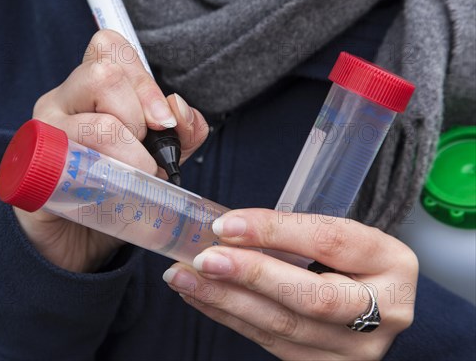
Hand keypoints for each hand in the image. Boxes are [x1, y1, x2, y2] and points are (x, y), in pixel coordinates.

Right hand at [14, 29, 208, 272]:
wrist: (77, 238)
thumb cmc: (114, 188)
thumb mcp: (157, 155)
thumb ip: (179, 132)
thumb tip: (180, 110)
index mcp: (87, 90)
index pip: (110, 46)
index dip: (144, 79)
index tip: (163, 121)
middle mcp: (59, 103)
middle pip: (104, 75)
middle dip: (140, 118)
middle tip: (144, 153)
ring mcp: (41, 135)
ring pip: (96, 123)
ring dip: (130, 155)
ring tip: (133, 177)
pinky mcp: (32, 173)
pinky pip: (71, 165)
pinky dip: (104, 181)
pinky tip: (107, 192)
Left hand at [163, 209, 417, 359]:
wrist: (370, 306)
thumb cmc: (347, 263)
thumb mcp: (337, 239)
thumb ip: (293, 235)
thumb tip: (227, 231)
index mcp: (390, 261)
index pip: (330, 241)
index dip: (274, 231)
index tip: (226, 224)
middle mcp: (383, 312)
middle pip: (310, 296)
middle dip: (249, 275)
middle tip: (203, 259)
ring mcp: (356, 349)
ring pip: (283, 326)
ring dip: (225, 300)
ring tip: (184, 278)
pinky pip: (269, 343)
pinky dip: (229, 317)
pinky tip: (201, 297)